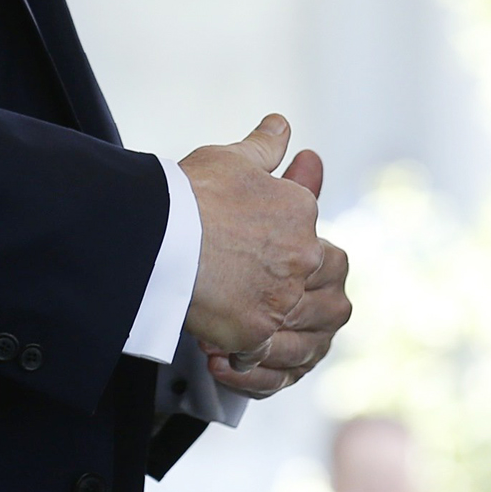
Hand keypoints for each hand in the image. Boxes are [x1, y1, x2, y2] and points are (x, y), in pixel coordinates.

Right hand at [178, 115, 352, 396]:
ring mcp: (282, 298)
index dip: (315, 264)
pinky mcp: (255, 332)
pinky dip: (258, 366)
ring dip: (298, 342)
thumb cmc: (191, 192)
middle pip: (333, 297)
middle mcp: (302, 258)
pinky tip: (238, 360)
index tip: (293, 272)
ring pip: (313, 334)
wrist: (157, 231)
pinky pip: (270, 362)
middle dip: (320, 308)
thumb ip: (264, 145)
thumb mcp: (232, 158)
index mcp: (301, 215)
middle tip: (296, 314)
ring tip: (275, 343)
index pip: (330, 251)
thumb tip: (281, 125)